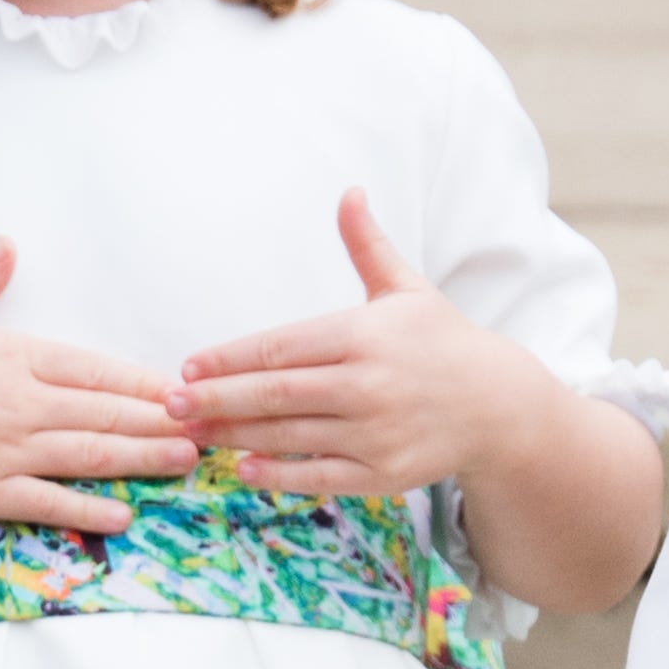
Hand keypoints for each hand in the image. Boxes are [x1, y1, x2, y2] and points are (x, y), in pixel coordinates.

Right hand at [0, 239, 196, 531]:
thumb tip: (7, 244)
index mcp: (12, 356)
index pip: (94, 368)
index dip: (143, 381)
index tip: (182, 388)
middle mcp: (20, 404)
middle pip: (106, 411)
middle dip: (162, 421)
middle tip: (209, 428)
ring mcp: (7, 451)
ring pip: (90, 454)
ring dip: (142, 458)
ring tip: (185, 461)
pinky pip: (49, 502)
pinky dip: (89, 508)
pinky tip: (124, 513)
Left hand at [168, 189, 558, 495]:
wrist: (498, 406)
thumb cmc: (441, 342)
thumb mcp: (406, 289)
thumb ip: (368, 246)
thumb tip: (349, 192)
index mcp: (365, 335)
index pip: (280, 347)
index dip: (229, 359)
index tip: (189, 366)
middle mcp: (367, 385)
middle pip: (275, 394)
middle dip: (217, 399)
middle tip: (170, 403)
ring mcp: (375, 433)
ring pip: (289, 436)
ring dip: (235, 436)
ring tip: (193, 433)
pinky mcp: (383, 474)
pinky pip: (320, 476)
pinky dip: (280, 474)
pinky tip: (244, 468)